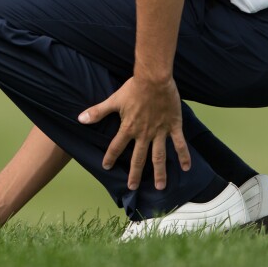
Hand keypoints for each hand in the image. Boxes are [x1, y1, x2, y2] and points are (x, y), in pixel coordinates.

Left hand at [77, 76, 190, 190]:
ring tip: (160, 187)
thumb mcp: (114, 100)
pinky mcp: (173, 126)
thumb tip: (80, 119)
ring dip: (160, 172)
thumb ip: (98, 112)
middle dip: (135, 173)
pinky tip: (186, 168)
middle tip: (133, 187)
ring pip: (159, 156)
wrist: (154, 79)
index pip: (116, 146)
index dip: (110, 157)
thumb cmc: (134, 88)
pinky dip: (184, 156)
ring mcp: (160, 131)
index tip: (106, 167)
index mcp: (129, 128)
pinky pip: (179, 144)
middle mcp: (144, 134)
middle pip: (138, 158)